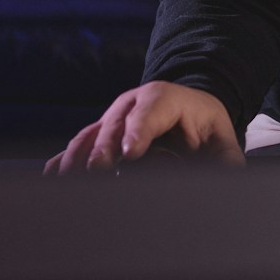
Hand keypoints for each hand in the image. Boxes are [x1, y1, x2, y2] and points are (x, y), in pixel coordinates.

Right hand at [44, 81, 244, 174]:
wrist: (187, 114)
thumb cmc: (205, 129)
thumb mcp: (222, 140)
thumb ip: (226, 160)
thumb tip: (225, 178)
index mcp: (167, 99)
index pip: (152, 110)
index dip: (139, 130)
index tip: (129, 153)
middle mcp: (132, 105)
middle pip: (115, 123)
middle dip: (105, 147)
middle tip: (99, 170)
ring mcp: (112, 119)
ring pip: (90, 135)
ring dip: (79, 157)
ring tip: (70, 180)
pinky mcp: (98, 136)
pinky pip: (78, 148)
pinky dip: (64, 162)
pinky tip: (53, 178)